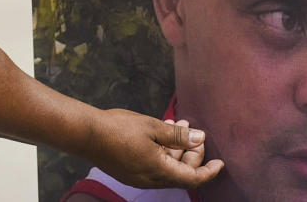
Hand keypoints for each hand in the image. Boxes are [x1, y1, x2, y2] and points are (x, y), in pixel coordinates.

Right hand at [85, 109, 223, 189]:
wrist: (86, 134)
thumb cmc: (118, 128)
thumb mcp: (153, 127)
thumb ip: (179, 136)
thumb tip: (200, 138)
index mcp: (159, 171)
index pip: (193, 179)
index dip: (209, 171)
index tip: (220, 162)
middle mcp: (150, 180)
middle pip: (181, 174)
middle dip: (193, 156)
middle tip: (196, 134)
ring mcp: (138, 177)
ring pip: (167, 169)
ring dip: (177, 151)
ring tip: (180, 125)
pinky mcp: (129, 172)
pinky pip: (154, 167)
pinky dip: (164, 153)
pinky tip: (163, 133)